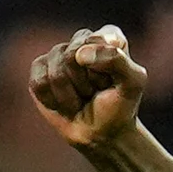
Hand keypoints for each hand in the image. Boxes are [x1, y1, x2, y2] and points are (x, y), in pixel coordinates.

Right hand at [29, 25, 147, 147]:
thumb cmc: (120, 106)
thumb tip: (79, 54)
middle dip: (86, 82)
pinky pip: (39, 83)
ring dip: (71, 96)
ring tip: (81, 99)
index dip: (105, 67)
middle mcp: (82, 41)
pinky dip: (54, 100)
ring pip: (55, 72)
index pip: (98, 39)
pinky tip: (65, 103)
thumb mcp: (133, 83)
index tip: (113, 80)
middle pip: (72, 54)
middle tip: (96, 92)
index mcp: (109, 37)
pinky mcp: (40, 70)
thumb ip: (116, 60)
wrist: (102, 134)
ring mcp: (58, 54)